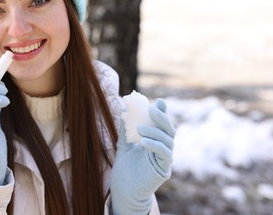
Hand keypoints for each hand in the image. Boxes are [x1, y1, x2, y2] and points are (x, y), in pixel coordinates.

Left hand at [110, 99, 175, 214]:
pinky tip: (143, 142)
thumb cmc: (125, 169)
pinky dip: (155, 145)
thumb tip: (124, 111)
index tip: (159, 101)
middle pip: (169, 130)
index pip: (161, 124)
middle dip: (161, 118)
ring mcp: (164, 159)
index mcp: (155, 141)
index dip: (162, 112)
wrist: (123, 191)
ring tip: (139, 128)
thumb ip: (125, 130)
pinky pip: (165, 154)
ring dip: (155, 131)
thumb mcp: (123, 145)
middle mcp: (162, 148)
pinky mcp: (163, 169)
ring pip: (168, 140)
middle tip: (151, 109)